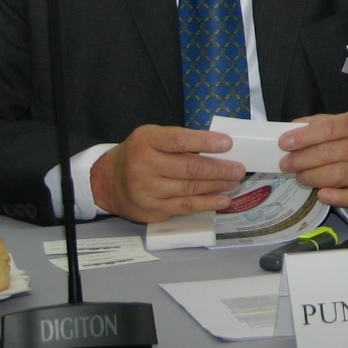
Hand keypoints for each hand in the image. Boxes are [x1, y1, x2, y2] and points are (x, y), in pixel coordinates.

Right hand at [90, 124, 244, 222]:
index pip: (179, 140)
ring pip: (190, 189)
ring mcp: (147, 191)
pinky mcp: (152, 210)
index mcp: (146, 141)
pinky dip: (207, 203)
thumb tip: (218, 147)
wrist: (109, 181)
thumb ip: (180, 140)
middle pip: (189, 168)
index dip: (204, 141)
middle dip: (219, 169)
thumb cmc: (138, 154)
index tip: (227, 143)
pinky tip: (223, 200)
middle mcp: (144, 166)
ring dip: (217, 186)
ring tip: (234, 181)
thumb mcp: (152, 137)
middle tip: (239, 168)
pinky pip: (185, 207)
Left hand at [280, 112, 347, 210]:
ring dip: (311, 177)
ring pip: (336, 175)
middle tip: (286, 164)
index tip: (284, 143)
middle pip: (328, 153)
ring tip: (300, 177)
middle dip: (301, 159)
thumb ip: (317, 125)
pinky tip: (320, 194)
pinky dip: (333, 197)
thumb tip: (291, 129)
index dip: (304, 136)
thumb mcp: (340, 127)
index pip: (329, 128)